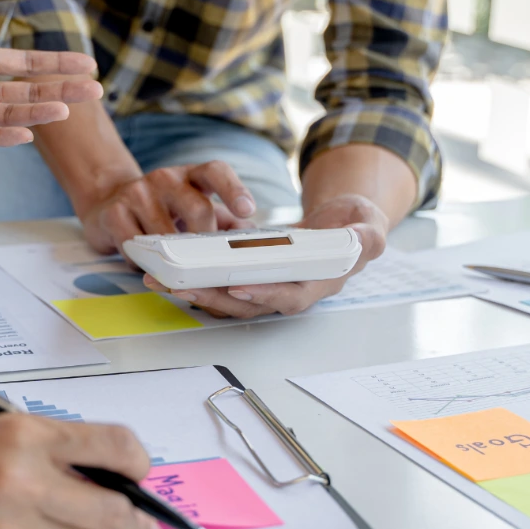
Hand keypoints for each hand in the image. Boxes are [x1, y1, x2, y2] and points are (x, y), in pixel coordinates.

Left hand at [0, 0, 101, 147]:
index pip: (23, 63)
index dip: (55, 64)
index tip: (88, 63)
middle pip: (26, 90)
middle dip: (61, 89)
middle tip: (96, 89)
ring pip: (8, 114)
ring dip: (38, 111)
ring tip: (68, 107)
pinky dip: (2, 135)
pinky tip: (26, 132)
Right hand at [0, 414, 160, 528]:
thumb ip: (54, 450)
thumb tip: (110, 474)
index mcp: (23, 434)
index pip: (112, 446)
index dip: (138, 463)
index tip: (141, 475)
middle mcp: (21, 478)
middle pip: (113, 509)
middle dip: (135, 521)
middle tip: (141, 526)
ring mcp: (11, 527)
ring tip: (64, 525)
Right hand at [80, 161, 257, 254]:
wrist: (109, 203)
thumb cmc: (162, 211)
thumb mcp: (194, 209)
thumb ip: (225, 222)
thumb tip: (254, 240)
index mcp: (191, 176)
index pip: (216, 172)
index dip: (234, 189)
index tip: (247, 210)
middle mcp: (166, 178)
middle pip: (198, 208)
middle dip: (205, 239)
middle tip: (203, 257)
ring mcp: (138, 192)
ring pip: (166, 233)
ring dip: (172, 256)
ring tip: (170, 262)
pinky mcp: (114, 212)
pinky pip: (136, 246)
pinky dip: (144, 261)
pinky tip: (144, 260)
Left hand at [143, 194, 389, 317]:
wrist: (341, 224)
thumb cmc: (355, 227)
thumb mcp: (368, 227)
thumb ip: (366, 237)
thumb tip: (363, 238)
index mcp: (316, 284)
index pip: (290, 297)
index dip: (265, 295)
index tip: (239, 287)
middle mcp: (287, 290)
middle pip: (246, 303)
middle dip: (212, 298)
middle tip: (180, 287)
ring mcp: (266, 285)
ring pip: (226, 297)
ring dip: (194, 292)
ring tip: (161, 281)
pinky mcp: (249, 275)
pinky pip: (219, 283)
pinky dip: (194, 279)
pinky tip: (166, 270)